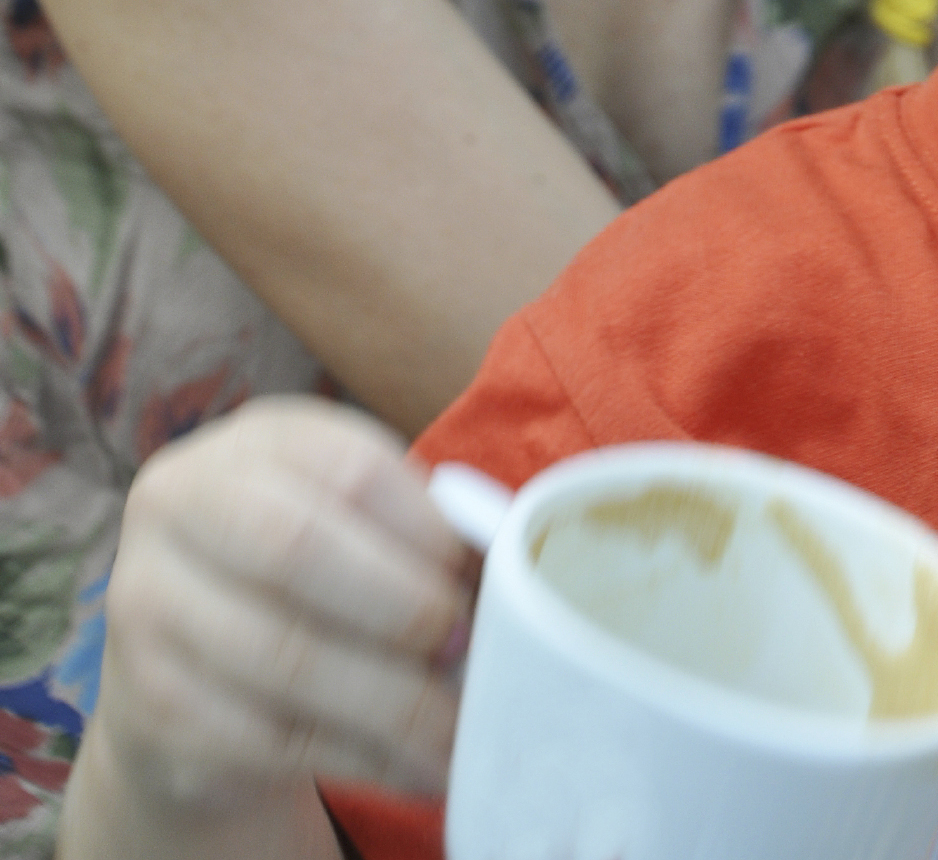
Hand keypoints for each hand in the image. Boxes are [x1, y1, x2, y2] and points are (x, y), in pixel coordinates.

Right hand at [93, 395, 473, 812]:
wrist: (199, 674)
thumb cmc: (318, 580)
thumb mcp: (365, 529)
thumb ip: (430, 533)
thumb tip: (517, 569)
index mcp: (257, 443)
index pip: (350, 469)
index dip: (428, 533)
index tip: (479, 582)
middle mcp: (180, 503)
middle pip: (298, 548)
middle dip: (404, 609)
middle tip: (464, 651)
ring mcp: (148, 602)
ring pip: (288, 656)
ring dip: (399, 704)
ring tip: (463, 728)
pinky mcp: (152, 703)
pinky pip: (274, 737)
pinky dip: (367, 758)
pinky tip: (419, 767)